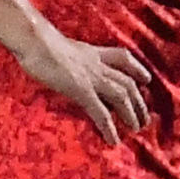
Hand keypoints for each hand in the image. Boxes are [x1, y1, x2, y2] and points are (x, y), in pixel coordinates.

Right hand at [16, 21, 150, 144]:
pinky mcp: (81, 90)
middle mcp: (96, 64)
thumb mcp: (57, 43)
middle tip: (146, 117)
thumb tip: (52, 58)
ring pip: (121, 97)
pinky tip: (114, 140)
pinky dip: (109, 127)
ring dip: (131, 114)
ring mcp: (91, 78)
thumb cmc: (35, 39)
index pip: (122, 58)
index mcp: (91, 52)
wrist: (33, 38)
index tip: (146, 79)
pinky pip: (100, 112)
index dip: (137, 68)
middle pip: (127, 82)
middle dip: (139, 101)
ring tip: (136, 129)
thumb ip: (63, 53)